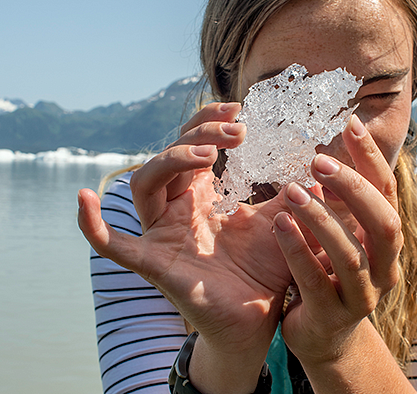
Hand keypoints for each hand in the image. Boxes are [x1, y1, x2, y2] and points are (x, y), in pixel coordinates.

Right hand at [78, 102, 291, 357]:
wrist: (259, 318)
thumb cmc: (266, 270)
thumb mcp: (282, 222)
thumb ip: (294, 193)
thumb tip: (321, 165)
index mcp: (202, 196)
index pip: (191, 145)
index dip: (208, 123)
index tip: (240, 111)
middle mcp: (177, 210)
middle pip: (169, 156)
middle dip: (199, 135)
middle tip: (237, 130)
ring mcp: (162, 235)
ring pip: (145, 184)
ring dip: (171, 160)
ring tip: (208, 156)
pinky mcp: (155, 264)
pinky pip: (114, 245)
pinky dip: (93, 225)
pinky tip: (82, 199)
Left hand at [273, 115, 402, 363]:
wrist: (325, 335)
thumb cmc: (330, 274)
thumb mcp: (340, 235)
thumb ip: (340, 203)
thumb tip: (327, 154)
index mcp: (386, 241)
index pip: (388, 193)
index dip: (371, 158)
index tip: (350, 123)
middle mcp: (385, 267)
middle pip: (383, 222)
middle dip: (353, 188)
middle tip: (317, 160)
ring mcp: (363, 296)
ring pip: (350, 254)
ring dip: (320, 218)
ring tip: (291, 190)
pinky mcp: (334, 317)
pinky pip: (316, 283)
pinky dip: (298, 252)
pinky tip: (279, 225)